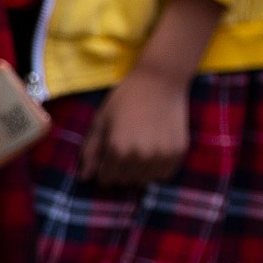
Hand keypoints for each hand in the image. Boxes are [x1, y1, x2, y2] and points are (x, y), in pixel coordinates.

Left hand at [77, 58, 192, 187]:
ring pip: (145, 180)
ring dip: (138, 171)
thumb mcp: (100, 121)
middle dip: (120, 170)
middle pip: (125, 181)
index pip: (106, 179)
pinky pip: (164, 174)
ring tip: (138, 151)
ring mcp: (162, 156)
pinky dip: (156, 169)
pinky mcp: (178, 152)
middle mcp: (141, 157)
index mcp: (118, 149)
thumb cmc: (125, 99)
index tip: (107, 156)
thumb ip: (90, 151)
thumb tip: (84, 178)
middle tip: (123, 150)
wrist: (160, 82)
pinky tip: (153, 151)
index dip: (103, 168)